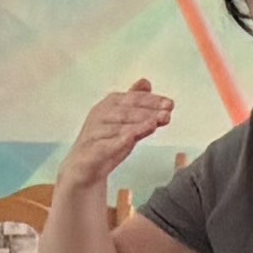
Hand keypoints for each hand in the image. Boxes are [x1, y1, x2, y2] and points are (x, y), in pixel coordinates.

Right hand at [60, 79, 175, 192]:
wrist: (82, 170)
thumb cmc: (105, 142)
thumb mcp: (123, 121)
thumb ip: (135, 103)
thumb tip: (145, 82)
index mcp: (109, 104)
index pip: (133, 98)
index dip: (152, 100)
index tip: (169, 104)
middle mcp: (99, 115)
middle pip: (126, 111)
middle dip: (148, 112)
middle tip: (166, 114)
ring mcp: (94, 132)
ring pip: (118, 126)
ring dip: (138, 124)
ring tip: (155, 124)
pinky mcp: (90, 151)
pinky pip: (107, 144)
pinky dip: (120, 140)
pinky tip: (133, 139)